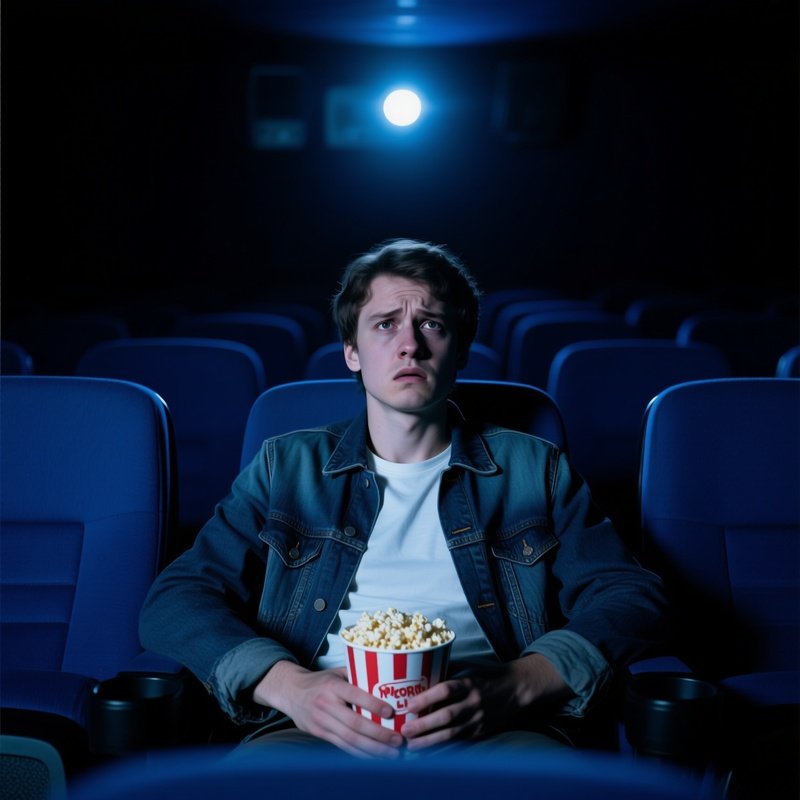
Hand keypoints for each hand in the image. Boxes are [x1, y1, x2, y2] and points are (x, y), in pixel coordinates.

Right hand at [253, 660, 404, 757]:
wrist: (291, 692)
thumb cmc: (322, 681)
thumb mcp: (337, 673)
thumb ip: (358, 676)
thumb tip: (389, 679)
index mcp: (333, 686)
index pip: (354, 695)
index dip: (373, 704)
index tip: (391, 712)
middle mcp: (326, 705)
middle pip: (355, 724)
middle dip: (379, 735)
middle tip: (398, 740)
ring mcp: (322, 722)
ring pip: (350, 740)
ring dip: (373, 749)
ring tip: (392, 754)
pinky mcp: (320, 734)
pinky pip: (343, 746)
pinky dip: (360, 753)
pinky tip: (375, 757)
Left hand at [400, 653, 569, 750]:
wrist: (515, 689)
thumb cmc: (486, 677)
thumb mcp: (469, 671)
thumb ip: (448, 676)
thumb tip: (419, 677)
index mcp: (470, 683)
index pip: (446, 690)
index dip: (427, 698)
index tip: (409, 705)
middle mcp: (474, 702)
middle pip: (446, 715)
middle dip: (424, 724)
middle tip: (405, 729)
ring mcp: (478, 719)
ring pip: (452, 733)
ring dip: (430, 740)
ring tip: (412, 744)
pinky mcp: (480, 732)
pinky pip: (459, 741)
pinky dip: (443, 747)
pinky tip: (429, 751)